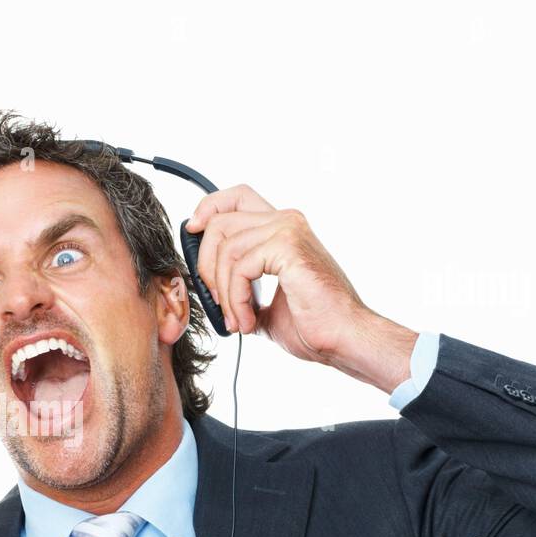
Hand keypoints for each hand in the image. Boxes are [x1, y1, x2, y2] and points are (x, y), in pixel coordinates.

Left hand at [186, 183, 415, 390]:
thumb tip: (214, 295)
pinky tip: (248, 321)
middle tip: (218, 304)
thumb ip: (242, 292)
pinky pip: (239, 267)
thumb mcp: (266, 305)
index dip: (208, 208)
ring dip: (223, 292)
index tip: (193, 232)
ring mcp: (288, 231)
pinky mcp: (288, 247)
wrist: (343, 338)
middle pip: (220, 221)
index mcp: (282, 229)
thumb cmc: (314, 325)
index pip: (236, 197)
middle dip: (206, 266)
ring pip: (226, 248)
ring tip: (238, 320)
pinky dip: (235, 299)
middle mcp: (285, 221)